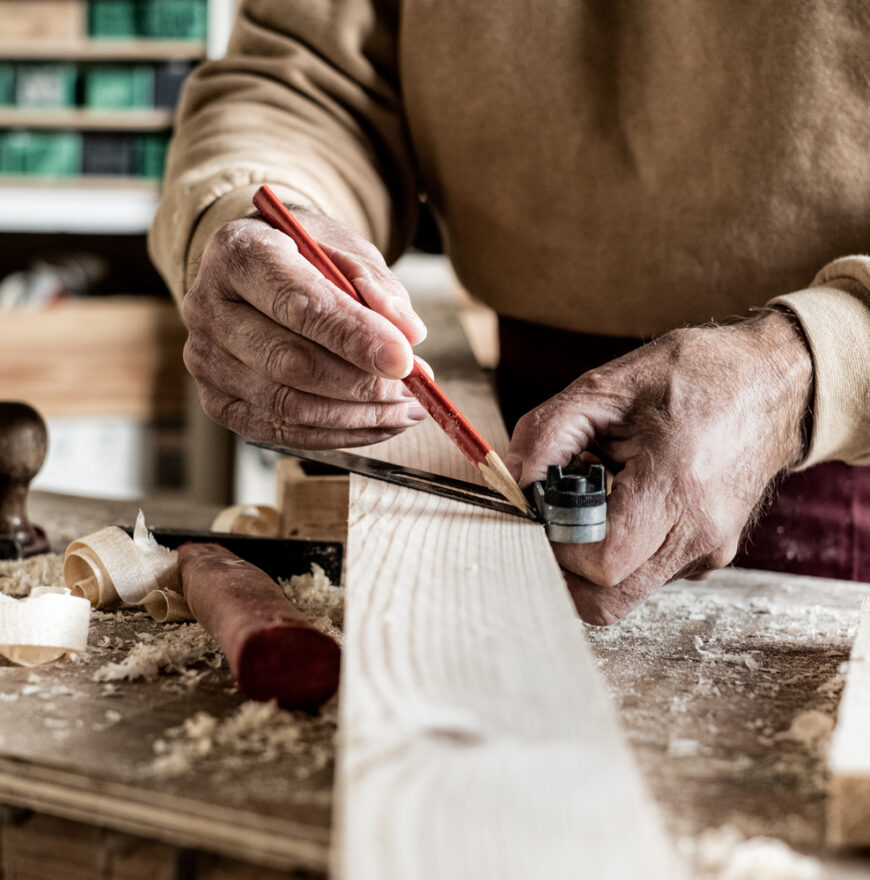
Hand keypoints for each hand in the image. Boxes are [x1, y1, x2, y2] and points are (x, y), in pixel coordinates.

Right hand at [182, 212, 427, 446]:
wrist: (254, 271)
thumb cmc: (303, 256)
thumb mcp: (343, 248)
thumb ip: (375, 285)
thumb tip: (409, 334)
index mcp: (239, 253)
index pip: (298, 304)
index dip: (355, 337)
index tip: (404, 359)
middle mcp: (209, 308)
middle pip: (290, 363)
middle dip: (362, 384)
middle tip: (416, 387)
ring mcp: (206, 360)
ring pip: (288, 405)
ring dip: (358, 416)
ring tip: (407, 408)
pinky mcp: (216, 400)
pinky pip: (282, 430)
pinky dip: (339, 433)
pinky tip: (378, 423)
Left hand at [505, 310, 812, 623]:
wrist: (775, 384)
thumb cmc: (696, 376)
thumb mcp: (609, 385)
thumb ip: (549, 433)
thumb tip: (513, 482)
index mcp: (676, 487)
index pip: (599, 561)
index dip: (554, 541)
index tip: (541, 505)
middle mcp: (698, 534)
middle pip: (606, 600)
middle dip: (562, 567)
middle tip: (552, 517)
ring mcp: (708, 553)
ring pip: (622, 597)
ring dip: (589, 561)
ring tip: (596, 500)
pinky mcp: (708, 556)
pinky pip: (645, 577)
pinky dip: (619, 553)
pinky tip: (625, 504)